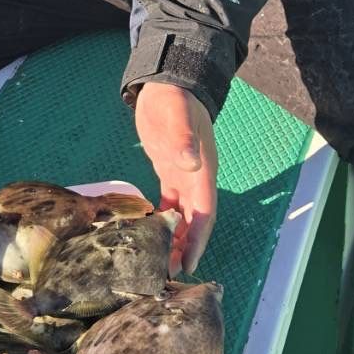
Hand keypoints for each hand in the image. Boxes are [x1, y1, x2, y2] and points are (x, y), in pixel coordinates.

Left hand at [134, 83, 217, 273]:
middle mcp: (196, 177)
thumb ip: (183, 139)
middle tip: (167, 272)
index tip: (189, 263)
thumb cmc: (174, 99)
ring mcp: (183, 174)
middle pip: (194, 220)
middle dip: (184, 246)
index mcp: (202, 170)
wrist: (167, 82)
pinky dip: (162, 218)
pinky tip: (149, 232)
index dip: (198, 240)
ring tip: (159, 260)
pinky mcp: (168, 170)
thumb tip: (190, 163)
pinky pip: (169, 202)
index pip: (204, 212)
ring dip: (173, 236)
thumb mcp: (177, 116)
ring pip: (181, 214)